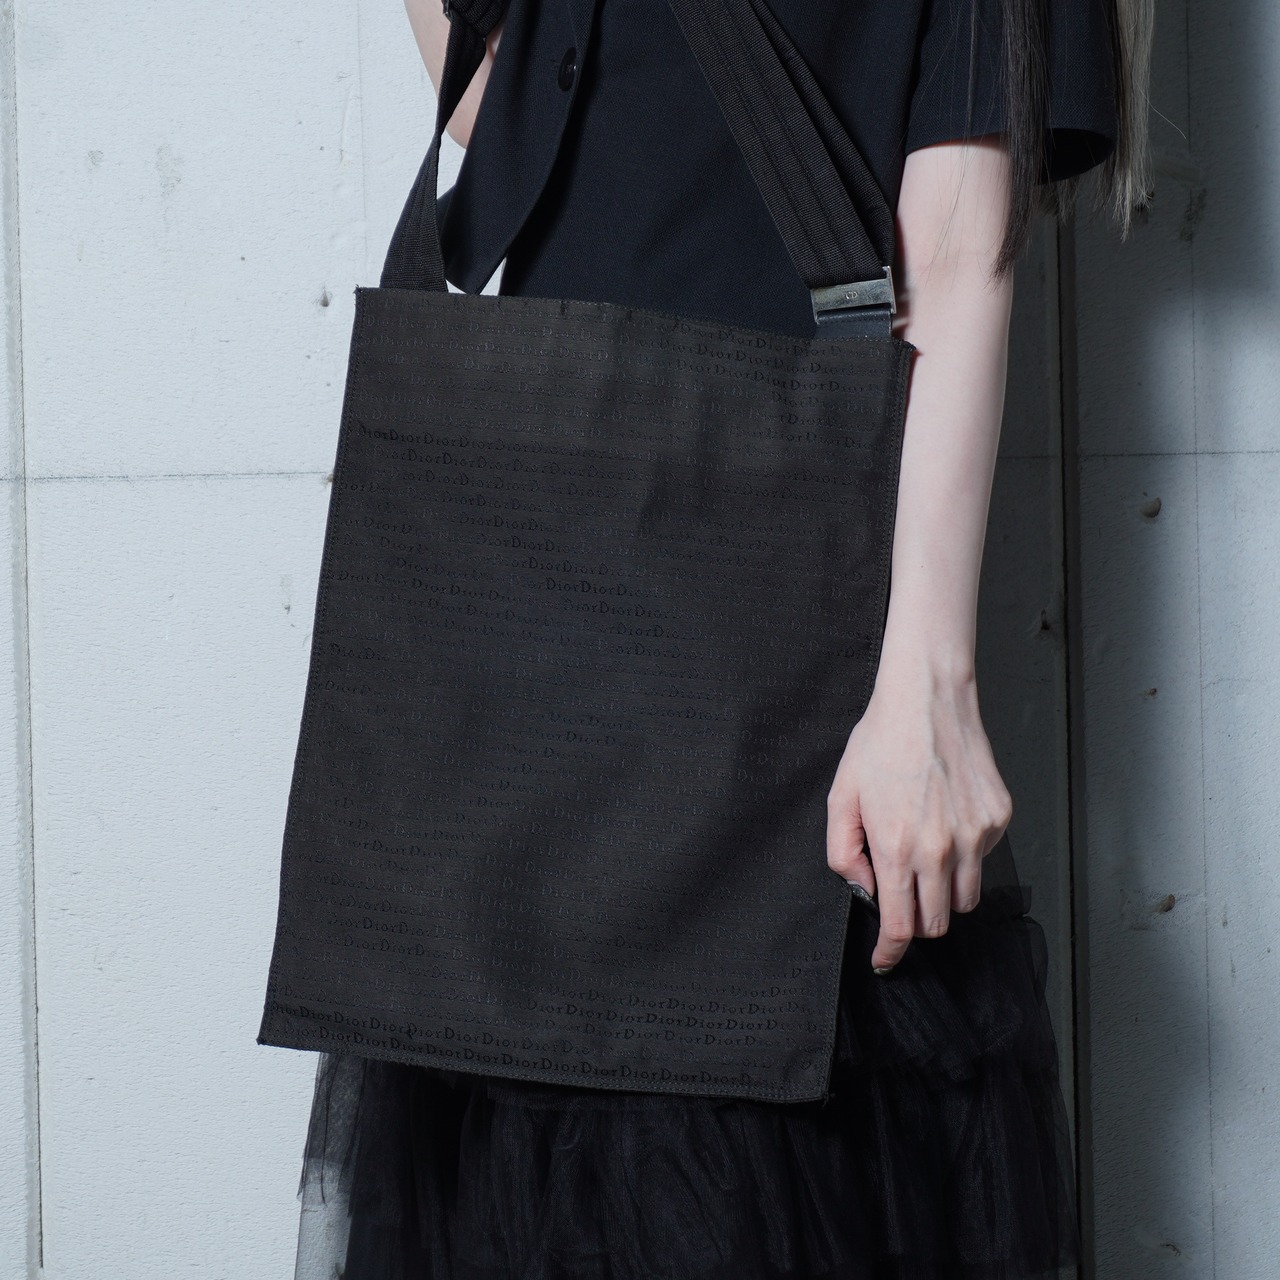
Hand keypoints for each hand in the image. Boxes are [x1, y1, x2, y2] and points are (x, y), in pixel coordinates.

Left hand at [825, 658, 1012, 971]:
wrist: (927, 700)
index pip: (901, 926)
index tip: (885, 960)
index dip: (891, 952)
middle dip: (916, 921)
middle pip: (936, 923)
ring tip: (924, 857)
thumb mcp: (841, 797)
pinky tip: (946, 820)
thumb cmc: (882, 743)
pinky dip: (965, 856)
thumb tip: (863, 888)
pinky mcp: (997, 819)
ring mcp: (975, 835)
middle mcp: (941, 849)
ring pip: (964, 899)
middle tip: (901, 895)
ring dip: (942, 894)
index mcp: (896, 847)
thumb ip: (843, 853)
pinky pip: (983, 860)